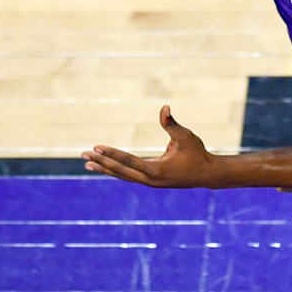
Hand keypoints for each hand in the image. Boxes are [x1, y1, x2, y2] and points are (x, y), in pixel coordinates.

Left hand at [82, 106, 222, 188]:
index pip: (128, 161)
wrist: (208, 174)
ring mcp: (150, 183)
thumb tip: (164, 107)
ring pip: (123, 176)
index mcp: (156, 170)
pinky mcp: (151, 182)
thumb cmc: (197, 153)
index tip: (95, 148)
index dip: (111, 154)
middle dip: (101, 163)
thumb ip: (171, 124)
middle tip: (83, 156)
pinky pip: (129, 176)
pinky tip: (105, 166)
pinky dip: (116, 171)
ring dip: (105, 169)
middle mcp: (150, 180)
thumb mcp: (185, 137)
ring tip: (87, 164)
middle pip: (120, 171)